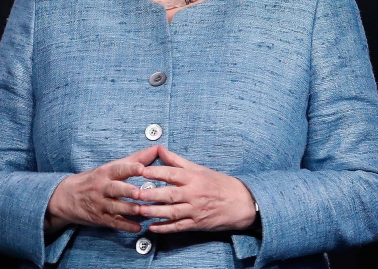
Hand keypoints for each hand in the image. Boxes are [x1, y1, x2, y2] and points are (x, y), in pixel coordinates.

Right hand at [45, 146, 159, 232]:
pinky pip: (114, 223)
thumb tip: (156, 149)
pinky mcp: (100, 218)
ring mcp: (100, 204)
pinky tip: (137, 227)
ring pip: (115, 207)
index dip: (130, 168)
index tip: (142, 168)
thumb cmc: (92, 180)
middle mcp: (101, 188)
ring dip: (129, 209)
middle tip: (140, 193)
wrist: (66, 197)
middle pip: (115, 189)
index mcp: (104, 173)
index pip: (118, 169)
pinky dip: (126, 226)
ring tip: (142, 211)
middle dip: (128, 191)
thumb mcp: (108, 167)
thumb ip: (134, 159)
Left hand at [137, 147, 255, 232]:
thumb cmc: (219, 184)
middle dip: (151, 195)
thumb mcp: (199, 168)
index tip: (140, 171)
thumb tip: (159, 149)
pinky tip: (152, 228)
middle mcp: (194, 194)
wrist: (242, 203)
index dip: (155, 172)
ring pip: (171, 212)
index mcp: (194, 178)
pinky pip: (178, 227)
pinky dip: (165, 228)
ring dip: (154, 212)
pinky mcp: (197, 224)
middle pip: (169, 195)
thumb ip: (176, 160)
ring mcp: (195, 210)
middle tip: (134, 193)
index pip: (171, 174)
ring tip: (138, 210)